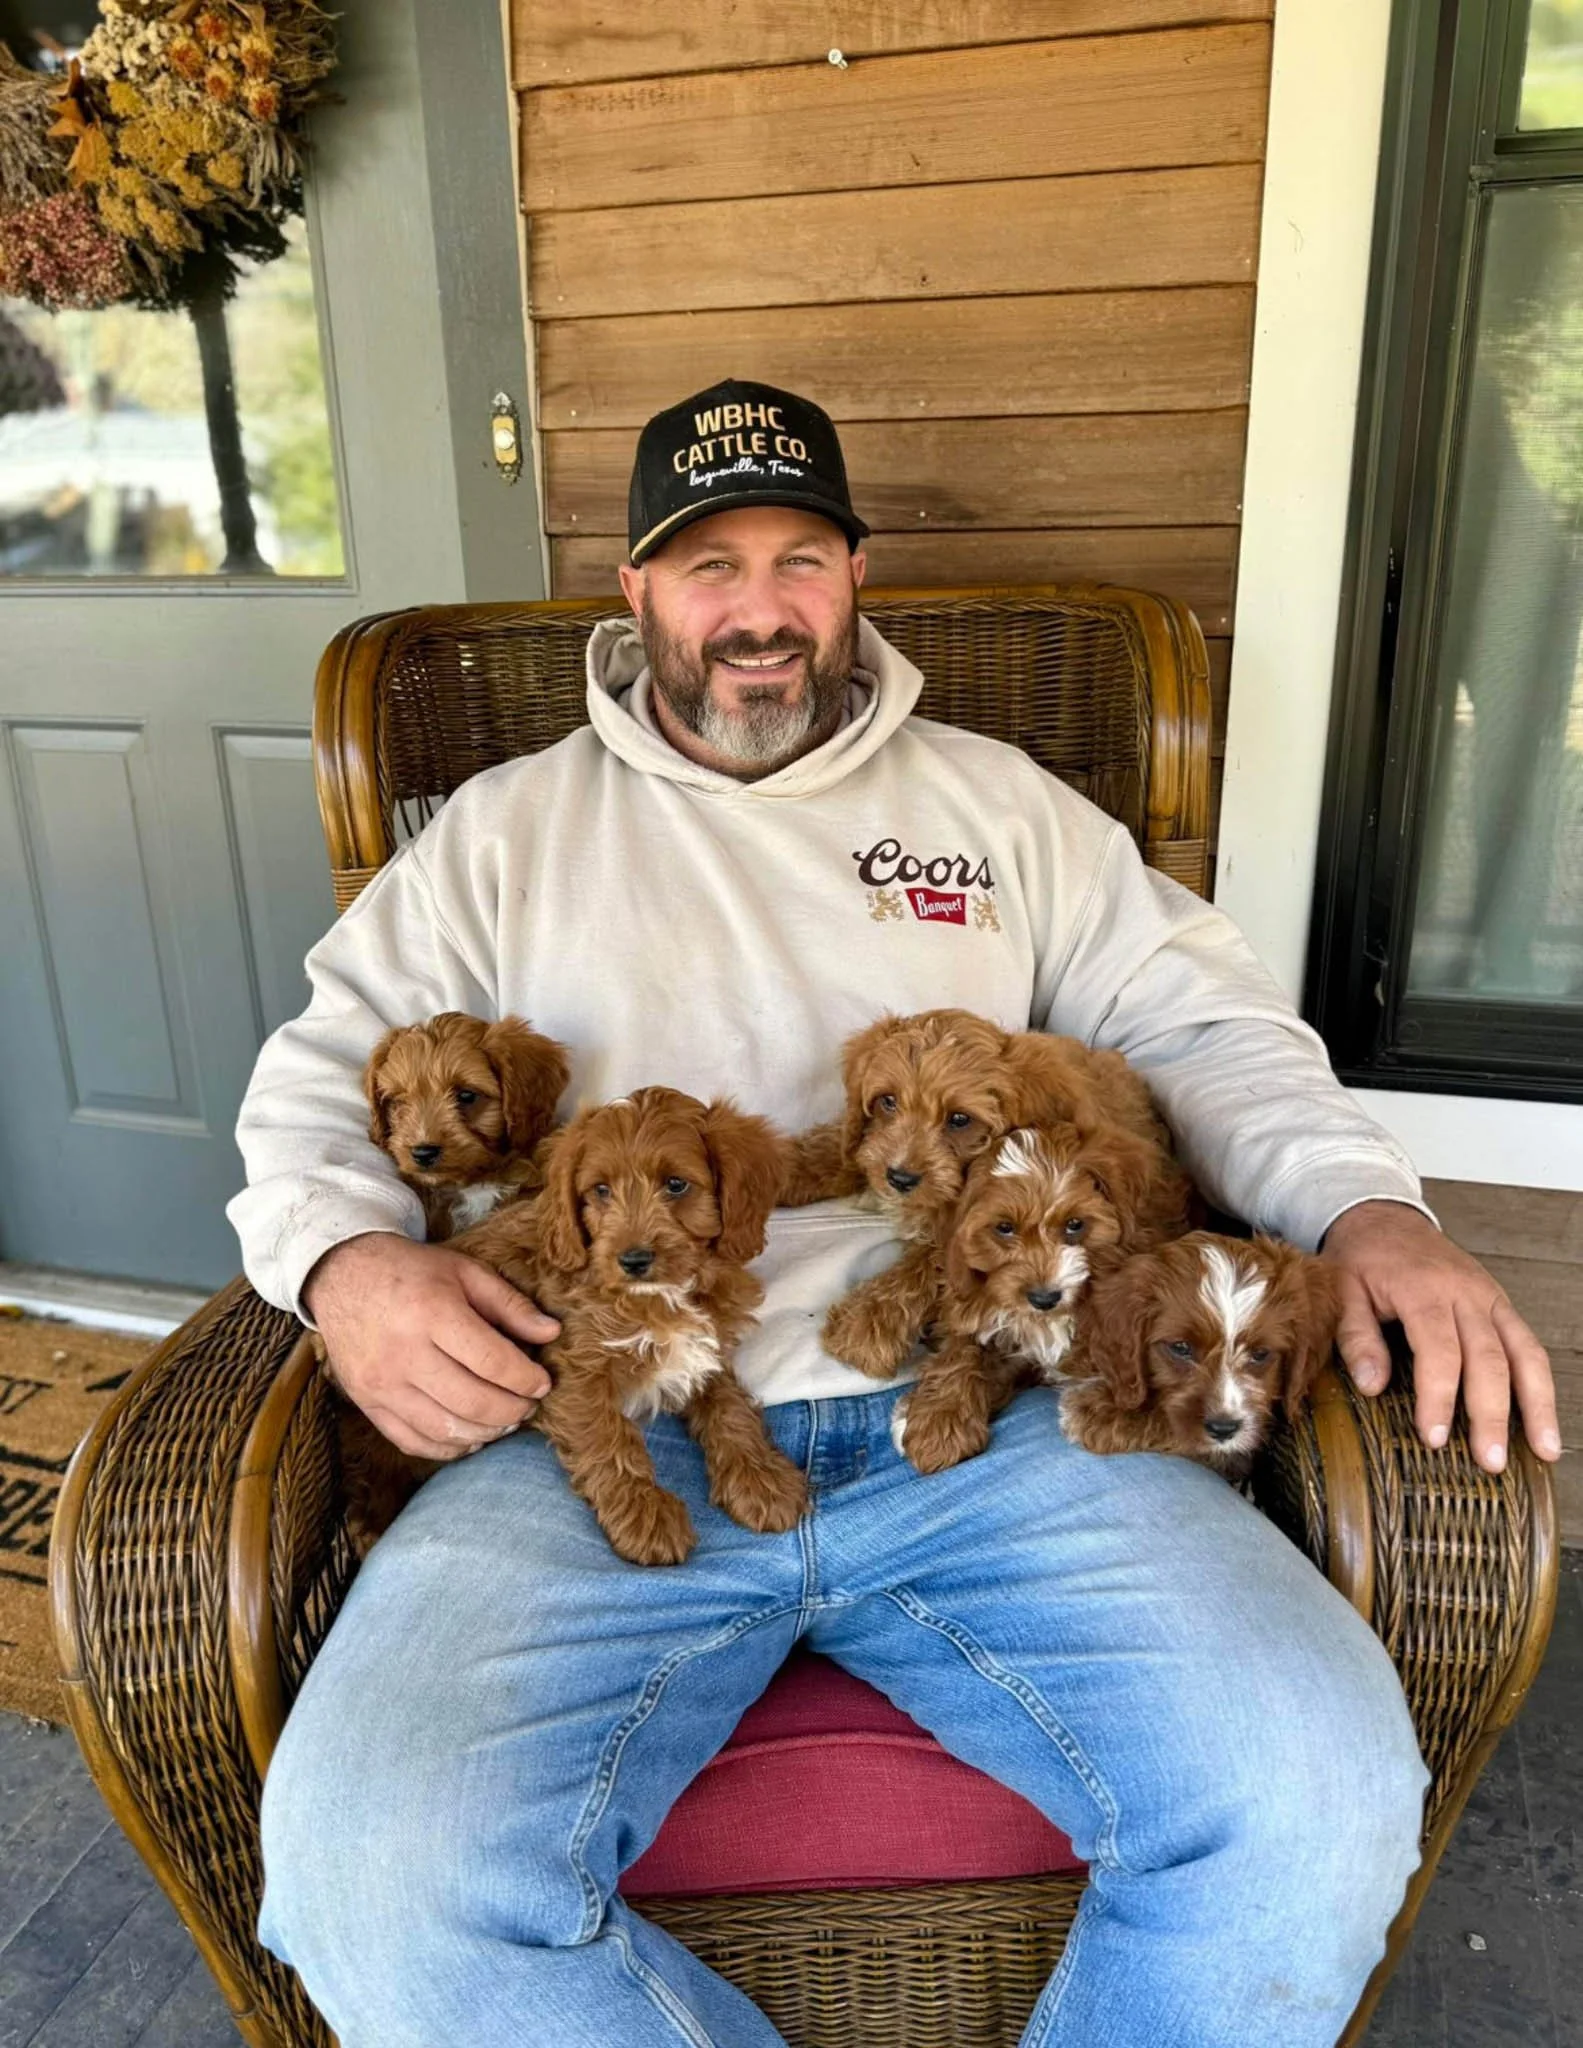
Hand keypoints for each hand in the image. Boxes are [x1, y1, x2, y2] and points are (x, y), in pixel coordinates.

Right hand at [304, 1231, 558, 1460]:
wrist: (341, 1275)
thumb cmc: (411, 1271)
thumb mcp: (465, 1271)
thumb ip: (510, 1304)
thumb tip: (552, 1333)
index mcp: (433, 1313)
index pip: (492, 1362)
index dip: (526, 1379)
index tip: (543, 1383)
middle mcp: (404, 1353)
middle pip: (472, 1402)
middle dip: (512, 1411)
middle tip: (528, 1405)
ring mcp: (381, 1384)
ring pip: (445, 1429)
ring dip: (485, 1432)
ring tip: (505, 1421)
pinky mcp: (366, 1403)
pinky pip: (412, 1441)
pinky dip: (447, 1448)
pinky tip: (470, 1436)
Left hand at [1321, 1201, 1558, 1473]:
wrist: (1384, 1219)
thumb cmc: (1362, 1259)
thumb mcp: (1341, 1290)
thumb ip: (1356, 1336)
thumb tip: (1372, 1386)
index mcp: (1423, 1289)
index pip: (1439, 1349)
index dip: (1439, 1396)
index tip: (1434, 1437)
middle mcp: (1466, 1294)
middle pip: (1490, 1358)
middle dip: (1493, 1414)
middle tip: (1490, 1462)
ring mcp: (1490, 1299)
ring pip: (1525, 1352)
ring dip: (1537, 1404)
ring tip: (1543, 1451)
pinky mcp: (1501, 1306)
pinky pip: (1530, 1346)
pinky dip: (1541, 1384)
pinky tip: (1544, 1421)